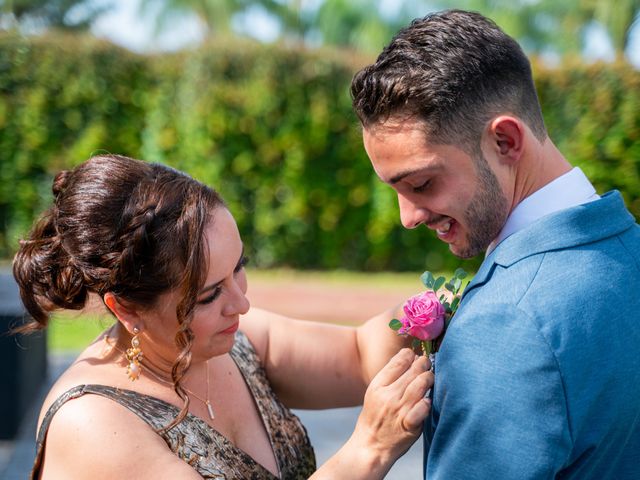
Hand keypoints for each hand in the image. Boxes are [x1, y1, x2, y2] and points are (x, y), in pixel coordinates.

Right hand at [310, 349, 432, 479]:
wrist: (370, 446)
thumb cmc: (375, 417)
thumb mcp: (374, 392)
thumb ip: (389, 376)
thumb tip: (408, 356)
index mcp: (378, 385)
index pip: (398, 361)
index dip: (410, 355)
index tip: (416, 355)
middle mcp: (388, 396)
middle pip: (412, 371)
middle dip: (423, 363)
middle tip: (428, 364)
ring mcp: (399, 411)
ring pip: (419, 386)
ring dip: (428, 379)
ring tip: (431, 378)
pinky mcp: (408, 426)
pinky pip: (421, 410)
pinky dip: (426, 403)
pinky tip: (428, 401)